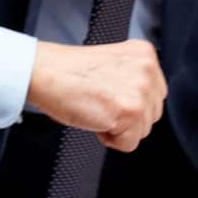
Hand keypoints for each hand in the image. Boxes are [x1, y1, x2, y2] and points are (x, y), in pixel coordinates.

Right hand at [27, 39, 166, 151]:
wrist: (44, 72)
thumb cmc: (67, 71)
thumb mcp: (112, 65)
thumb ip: (134, 79)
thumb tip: (142, 103)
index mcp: (143, 54)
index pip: (154, 94)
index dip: (128, 101)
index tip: (109, 93)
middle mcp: (147, 69)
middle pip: (152, 114)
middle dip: (126, 116)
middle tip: (100, 101)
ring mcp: (141, 90)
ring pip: (142, 130)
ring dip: (118, 127)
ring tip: (96, 107)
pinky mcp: (131, 111)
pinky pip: (129, 143)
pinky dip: (110, 138)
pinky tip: (94, 117)